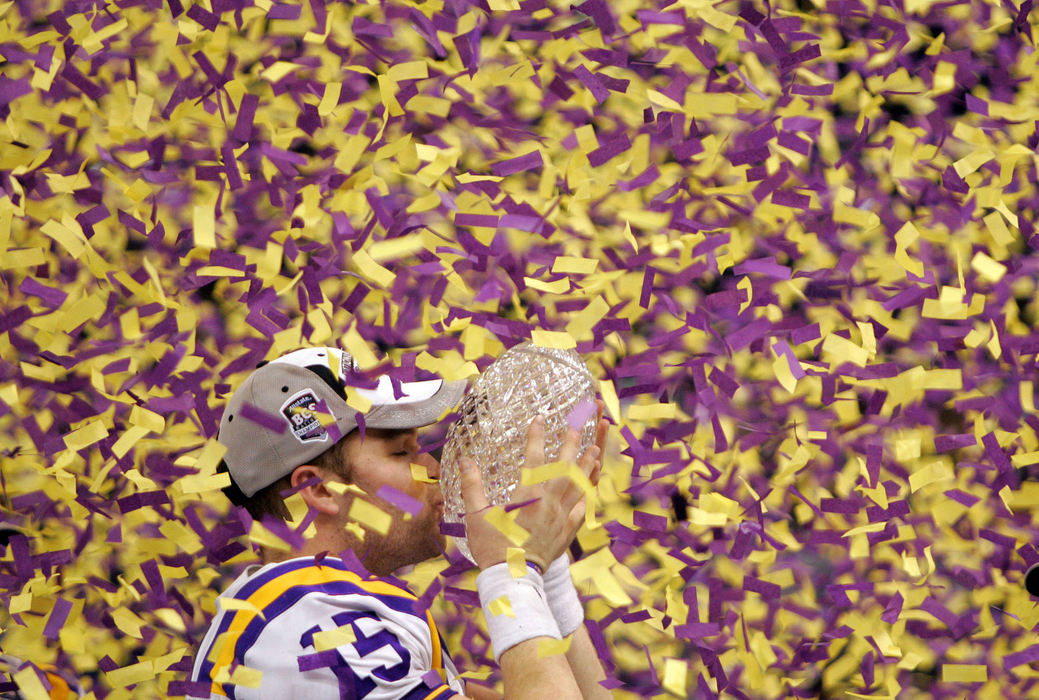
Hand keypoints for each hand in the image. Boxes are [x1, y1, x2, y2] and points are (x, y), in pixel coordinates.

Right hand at [461, 415, 601, 570]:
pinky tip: (591, 486)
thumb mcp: (476, 514)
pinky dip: (588, 494)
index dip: (536, 436)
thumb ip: (471, 485)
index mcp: (527, 495)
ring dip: (586, 465)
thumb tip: (465, 460)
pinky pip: (583, 509)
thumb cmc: (492, 546)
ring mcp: (561, 517)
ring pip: (578, 485)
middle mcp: (548, 502)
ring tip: (594, 448)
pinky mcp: (567, 532)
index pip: (534, 457)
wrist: (513, 579)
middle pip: (564, 467)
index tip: (539, 418)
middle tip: (576, 426)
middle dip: (571, 444)